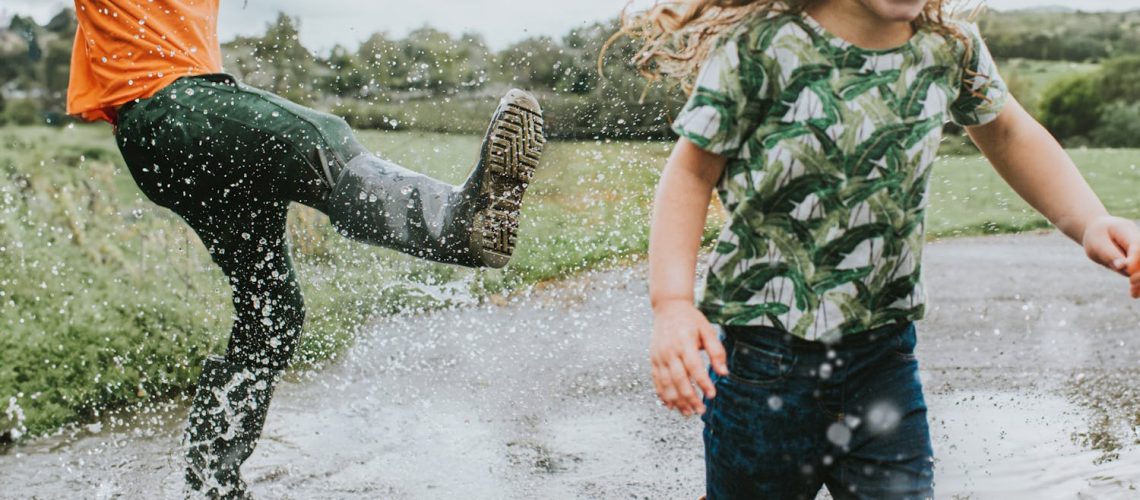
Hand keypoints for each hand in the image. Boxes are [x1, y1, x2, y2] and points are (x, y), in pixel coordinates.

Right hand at [650, 300, 727, 415]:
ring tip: (687, 412)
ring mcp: (659, 356)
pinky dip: (662, 394)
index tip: (712, 395)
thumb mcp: (708, 330)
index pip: (694, 366)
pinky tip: (670, 405)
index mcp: (684, 342)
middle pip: (679, 379)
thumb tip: (724, 372)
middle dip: (690, 397)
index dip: (702, 382)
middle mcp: (669, 351)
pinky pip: (657, 381)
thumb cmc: (691, 320)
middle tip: (700, 410)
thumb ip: (717, 351)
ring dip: (676, 400)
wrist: (667, 308)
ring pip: (666, 383)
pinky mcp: (653, 360)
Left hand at [1080, 215, 1139, 295]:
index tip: (1125, 271)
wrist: (1099, 232)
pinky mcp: (1137, 263)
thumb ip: (1109, 254)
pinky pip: (1139, 272)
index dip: (1135, 261)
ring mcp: (1139, 253)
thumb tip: (1122, 267)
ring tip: (1133, 293)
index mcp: (1128, 232)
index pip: (1137, 247)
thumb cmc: (1097, 236)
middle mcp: (1139, 242)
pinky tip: (1134, 294)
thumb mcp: (1097, 243)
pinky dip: (1138, 284)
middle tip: (1131, 282)